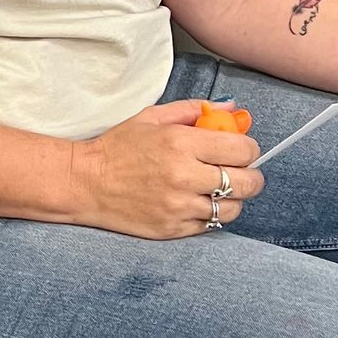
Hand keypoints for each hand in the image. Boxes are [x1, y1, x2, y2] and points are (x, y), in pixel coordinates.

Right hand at [61, 100, 263, 239]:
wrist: (85, 183)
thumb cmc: (118, 148)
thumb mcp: (152, 118)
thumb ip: (193, 110)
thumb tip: (230, 108)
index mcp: (180, 143)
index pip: (242, 150)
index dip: (250, 149)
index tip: (244, 149)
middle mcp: (184, 176)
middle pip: (246, 182)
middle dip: (252, 176)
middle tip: (244, 173)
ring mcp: (179, 206)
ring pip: (232, 208)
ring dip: (233, 199)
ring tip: (220, 190)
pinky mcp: (173, 229)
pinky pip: (210, 225)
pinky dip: (211, 214)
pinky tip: (199, 203)